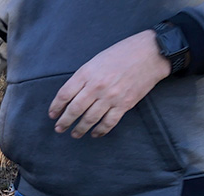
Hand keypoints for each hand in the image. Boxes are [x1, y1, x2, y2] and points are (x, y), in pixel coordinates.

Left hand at [48, 30, 171, 137]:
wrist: (151, 53)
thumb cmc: (121, 54)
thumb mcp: (95, 61)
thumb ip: (82, 77)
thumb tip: (70, 96)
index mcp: (86, 73)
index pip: (64, 95)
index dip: (55, 107)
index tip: (52, 115)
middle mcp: (96, 86)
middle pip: (74, 109)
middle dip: (64, 122)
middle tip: (59, 129)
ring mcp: (111, 97)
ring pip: (90, 119)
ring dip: (80, 129)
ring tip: (74, 134)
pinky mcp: (124, 104)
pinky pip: (109, 122)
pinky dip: (100, 131)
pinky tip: (94, 134)